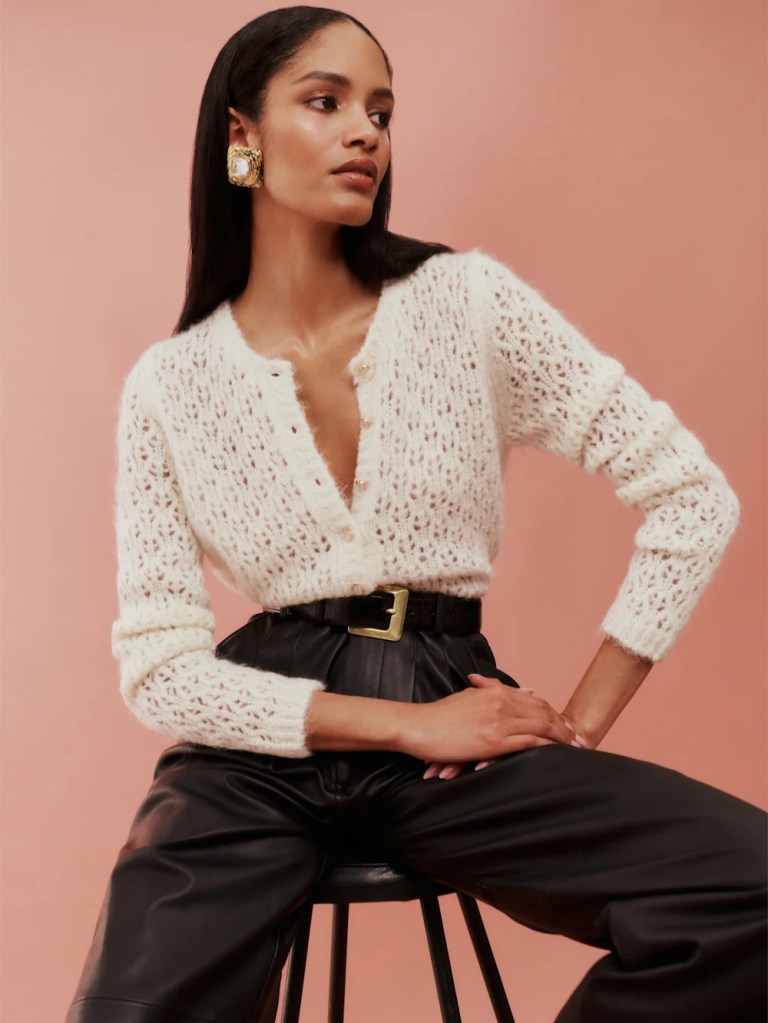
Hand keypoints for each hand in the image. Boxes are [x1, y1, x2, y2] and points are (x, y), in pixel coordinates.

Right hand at [417, 673, 589, 779]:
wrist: (419, 726)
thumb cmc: (441, 716)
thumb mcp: (471, 697)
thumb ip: (496, 693)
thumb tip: (524, 691)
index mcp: (496, 692)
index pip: (535, 701)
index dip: (554, 713)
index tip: (566, 724)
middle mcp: (502, 703)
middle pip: (544, 712)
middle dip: (564, 725)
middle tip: (579, 739)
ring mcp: (500, 721)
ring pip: (542, 726)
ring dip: (561, 737)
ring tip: (573, 748)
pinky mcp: (495, 741)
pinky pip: (530, 742)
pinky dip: (547, 747)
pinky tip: (557, 754)